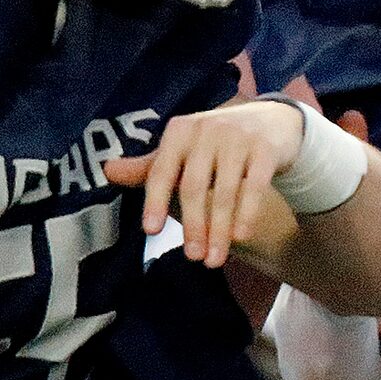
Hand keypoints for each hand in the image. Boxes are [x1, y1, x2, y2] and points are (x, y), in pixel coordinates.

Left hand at [105, 98, 305, 267]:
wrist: (272, 120)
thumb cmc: (218, 142)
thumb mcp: (184, 149)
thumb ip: (152, 166)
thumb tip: (108, 171)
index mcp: (179, 131)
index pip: (161, 171)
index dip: (155, 202)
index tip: (150, 232)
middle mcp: (207, 130)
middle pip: (194, 186)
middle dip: (194, 225)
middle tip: (193, 257)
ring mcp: (238, 138)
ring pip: (225, 192)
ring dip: (220, 230)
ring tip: (215, 259)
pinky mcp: (266, 150)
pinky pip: (254, 187)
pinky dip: (247, 214)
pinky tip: (241, 237)